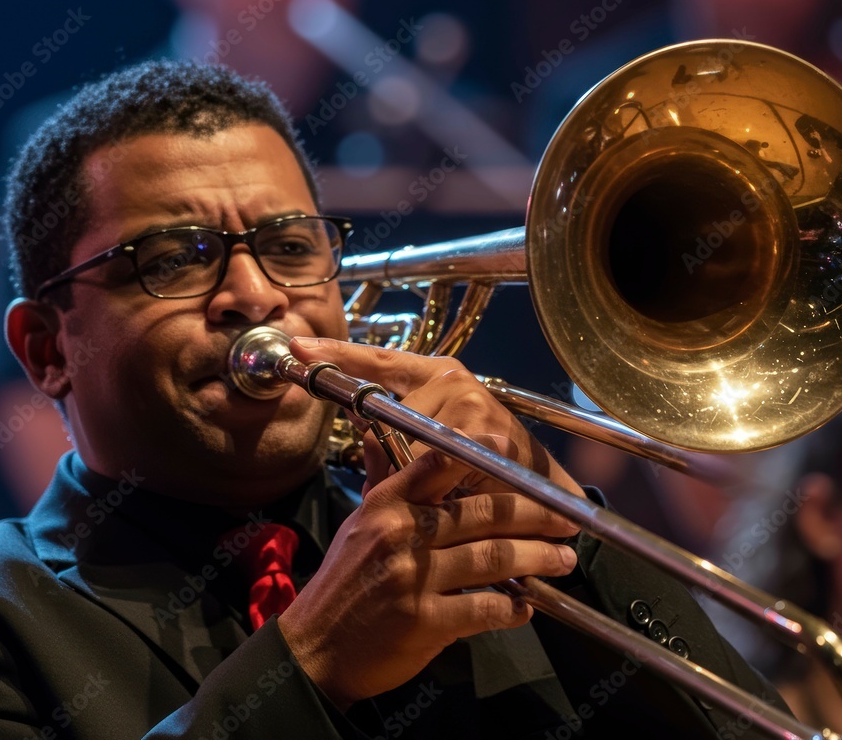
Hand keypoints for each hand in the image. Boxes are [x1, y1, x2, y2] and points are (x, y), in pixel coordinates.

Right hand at [278, 448, 578, 708]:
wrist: (312, 648)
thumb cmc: (342, 584)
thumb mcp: (361, 526)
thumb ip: (396, 495)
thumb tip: (416, 460)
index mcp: (386, 506)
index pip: (435, 466)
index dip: (477, 452)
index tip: (510, 447)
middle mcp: (401, 535)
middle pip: (481, 514)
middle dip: (533, 515)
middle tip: (565, 519)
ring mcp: (414, 578)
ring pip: (492, 558)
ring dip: (536, 558)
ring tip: (561, 559)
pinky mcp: (424, 621)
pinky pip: (483, 608)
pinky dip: (511, 608)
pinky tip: (526, 607)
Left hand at [289, 337, 585, 499]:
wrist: (544, 489)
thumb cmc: (483, 467)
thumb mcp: (427, 447)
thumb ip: (386, 442)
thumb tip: (361, 436)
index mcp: (435, 373)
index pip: (378, 361)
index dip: (336, 354)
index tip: (297, 346)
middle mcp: (453, 379)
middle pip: (387, 419)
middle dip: (391, 459)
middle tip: (418, 480)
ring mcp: (473, 404)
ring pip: (410, 448)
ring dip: (417, 479)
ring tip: (446, 489)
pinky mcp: (490, 436)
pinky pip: (438, 467)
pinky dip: (438, 488)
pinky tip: (455, 494)